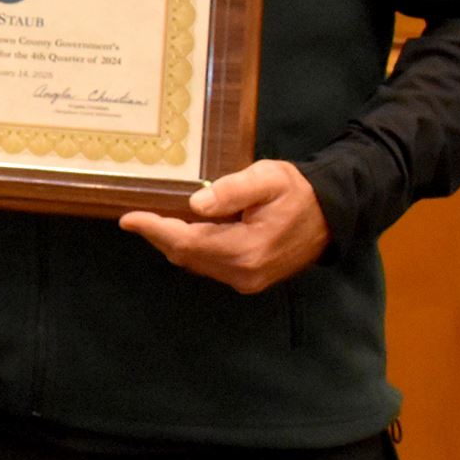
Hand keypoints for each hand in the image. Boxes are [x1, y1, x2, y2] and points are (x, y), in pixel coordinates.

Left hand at [119, 159, 328, 293]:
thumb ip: (232, 190)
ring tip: (157, 220)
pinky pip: (209, 266)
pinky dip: (192, 249)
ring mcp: (247, 280)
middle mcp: (243, 272)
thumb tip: (195, 204)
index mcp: (245, 249)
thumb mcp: (268, 178)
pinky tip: (186, 231)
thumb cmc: (298, 192)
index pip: (185, 242)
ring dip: (174, 243)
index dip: (154, 230)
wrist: (332, 215)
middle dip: (159, 235)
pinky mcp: (250, 280)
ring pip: (195, 263)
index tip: (127, 219)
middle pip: (185, 255)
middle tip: (138, 216)